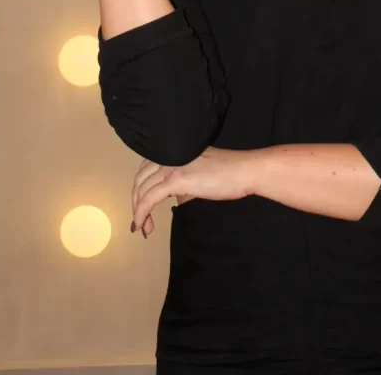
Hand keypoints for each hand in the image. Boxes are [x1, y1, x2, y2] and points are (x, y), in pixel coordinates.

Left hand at [131, 147, 255, 234]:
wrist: (243, 170)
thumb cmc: (228, 172)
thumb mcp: (199, 168)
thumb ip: (184, 173)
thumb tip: (176, 188)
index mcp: (174, 151)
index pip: (146, 169)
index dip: (140, 189)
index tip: (143, 207)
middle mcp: (168, 155)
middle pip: (140, 180)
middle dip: (136, 202)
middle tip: (142, 222)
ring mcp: (171, 167)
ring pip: (142, 190)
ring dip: (138, 211)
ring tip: (144, 228)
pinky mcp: (176, 180)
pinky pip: (149, 199)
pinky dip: (141, 213)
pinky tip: (142, 226)